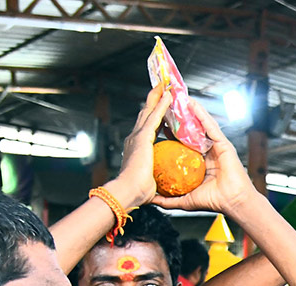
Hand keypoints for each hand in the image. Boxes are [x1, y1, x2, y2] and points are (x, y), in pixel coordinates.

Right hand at [109, 84, 172, 208]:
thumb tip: (160, 184)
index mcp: (137, 147)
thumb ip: (154, 176)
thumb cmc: (137, 191)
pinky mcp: (143, 137)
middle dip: (154, 100)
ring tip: (166, 85)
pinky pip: (155, 116)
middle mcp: (135, 138)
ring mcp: (137, 136)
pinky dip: (162, 105)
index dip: (154, 115)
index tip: (161, 106)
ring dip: (158, 97)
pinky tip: (168, 95)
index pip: (147, 126)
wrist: (127, 191)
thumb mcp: (149, 180)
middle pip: (147, 113)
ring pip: (150, 110)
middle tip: (162, 87)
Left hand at [152, 100, 256, 214]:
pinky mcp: (223, 144)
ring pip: (200, 125)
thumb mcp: (185, 199)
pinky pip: (210, 126)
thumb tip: (151, 200)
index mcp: (199, 162)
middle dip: (180, 117)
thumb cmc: (214, 202)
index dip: (172, 133)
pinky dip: (201, 114)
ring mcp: (216, 146)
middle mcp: (207, 151)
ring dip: (189, 111)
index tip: (160, 124)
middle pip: (191, 131)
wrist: (232, 202)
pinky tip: (192, 104)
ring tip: (177, 97)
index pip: (183, 144)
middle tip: (167, 105)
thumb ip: (169, 199)